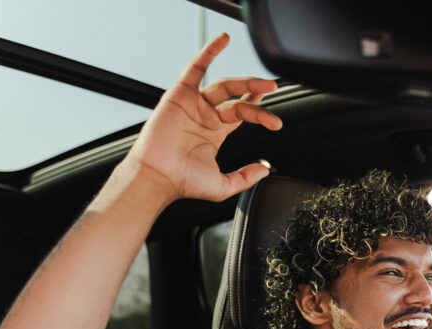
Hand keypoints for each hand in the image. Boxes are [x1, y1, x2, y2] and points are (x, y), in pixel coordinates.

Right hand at [124, 33, 282, 202]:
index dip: (257, 106)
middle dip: (256, 91)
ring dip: (245, 81)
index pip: (241, 112)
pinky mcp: (180, 95)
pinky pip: (196, 68)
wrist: (158, 177)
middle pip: (237, 97)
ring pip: (224, 85)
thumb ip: (246, 177)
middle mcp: (205, 115)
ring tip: (264, 83)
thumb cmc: (182, 182)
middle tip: (273, 88)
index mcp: (215, 132)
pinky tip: (223, 41)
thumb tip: (265, 168)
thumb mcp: (223, 185)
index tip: (273, 111)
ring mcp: (193, 104)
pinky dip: (209, 52)